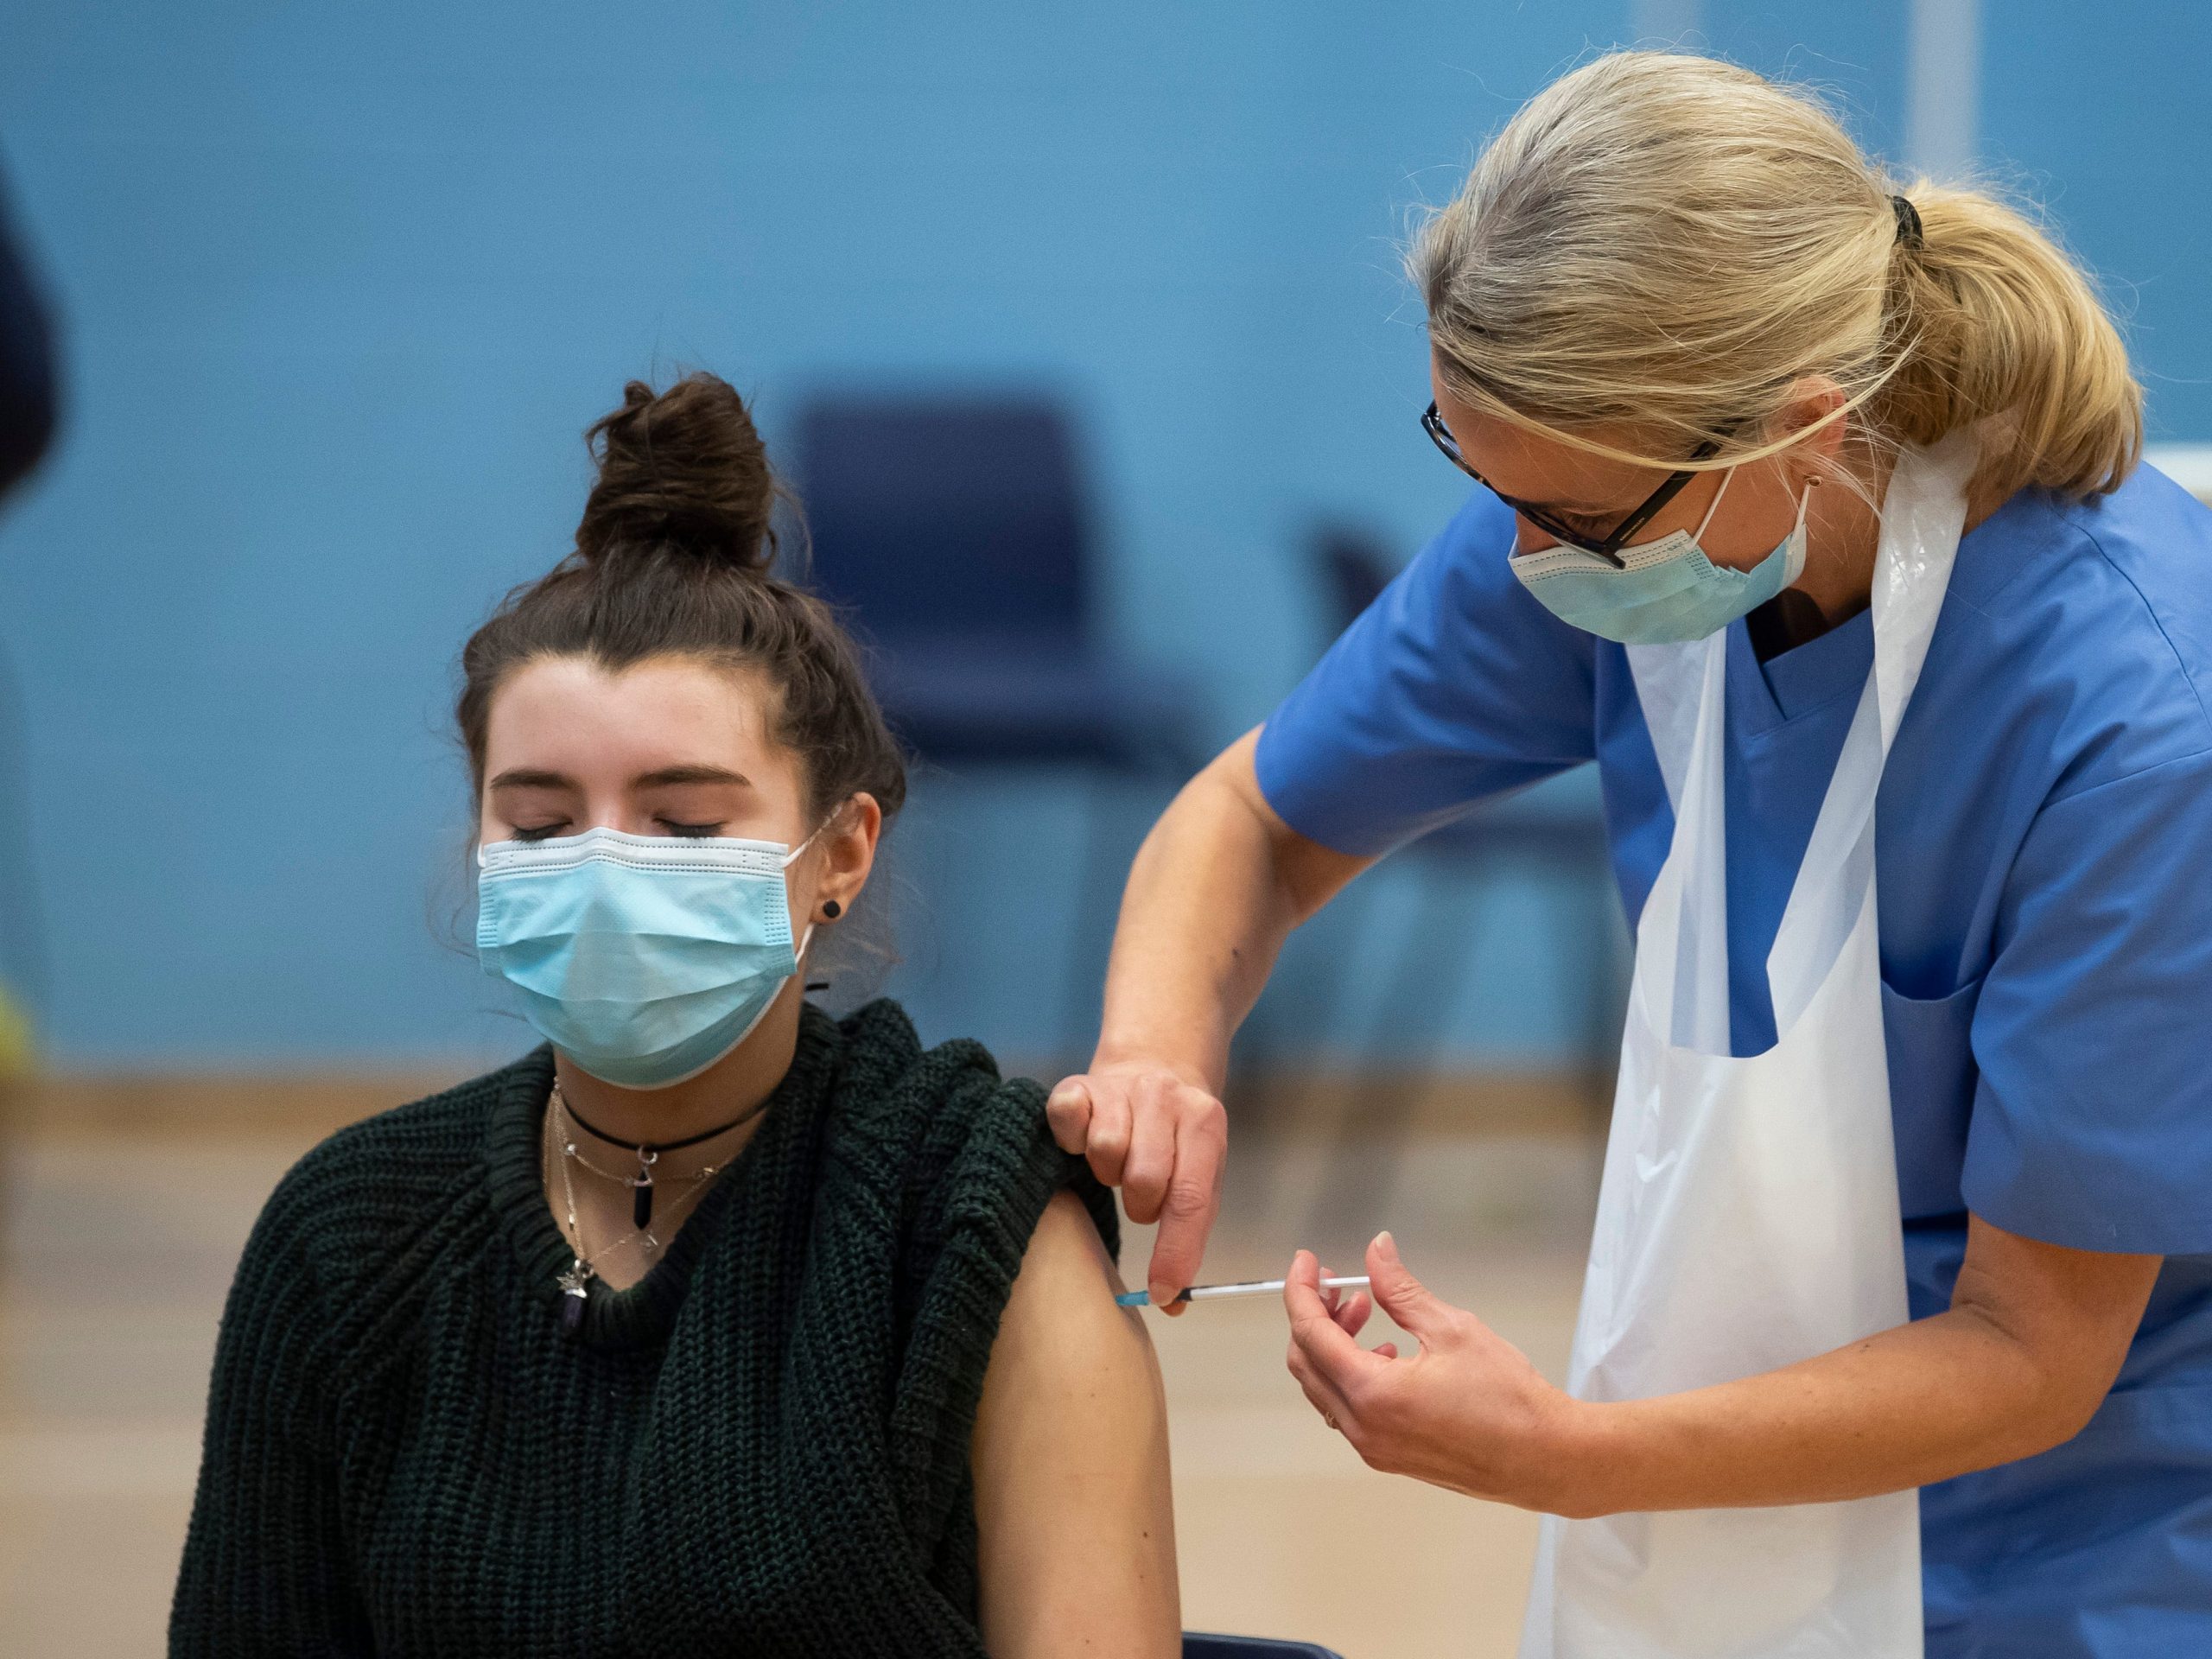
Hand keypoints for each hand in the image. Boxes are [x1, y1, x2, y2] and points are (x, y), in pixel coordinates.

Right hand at [1046, 1060, 1225, 1313]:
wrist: (1156, 1064)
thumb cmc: (1178, 1139)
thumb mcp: (1201, 1175)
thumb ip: (1190, 1237)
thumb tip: (1172, 1304)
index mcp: (1204, 1123)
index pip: (1190, 1198)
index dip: (1174, 1252)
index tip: (1163, 1293)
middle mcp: (1164, 1096)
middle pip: (1144, 1178)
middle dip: (1141, 1205)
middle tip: (1141, 1196)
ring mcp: (1119, 1086)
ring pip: (1104, 1151)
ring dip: (1107, 1171)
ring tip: (1117, 1162)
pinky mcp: (1076, 1085)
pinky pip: (1067, 1121)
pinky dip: (1072, 1141)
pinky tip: (1085, 1139)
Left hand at [1284, 1233, 1594, 1514]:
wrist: (1544, 1459)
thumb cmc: (1508, 1401)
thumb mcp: (1452, 1329)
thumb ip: (1402, 1290)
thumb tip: (1377, 1253)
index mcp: (1372, 1394)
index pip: (1310, 1333)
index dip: (1301, 1291)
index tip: (1306, 1262)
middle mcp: (1363, 1427)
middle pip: (1307, 1362)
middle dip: (1316, 1316)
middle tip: (1340, 1285)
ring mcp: (1374, 1447)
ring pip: (1325, 1387)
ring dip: (1334, 1345)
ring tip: (1368, 1311)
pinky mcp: (1390, 1455)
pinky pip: (1348, 1410)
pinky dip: (1352, 1374)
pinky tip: (1388, 1352)